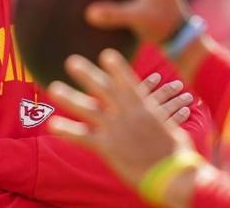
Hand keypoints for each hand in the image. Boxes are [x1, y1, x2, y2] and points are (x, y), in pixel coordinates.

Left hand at [46, 49, 196, 189]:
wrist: (174, 175)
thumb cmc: (178, 154)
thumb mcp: (171, 129)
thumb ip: (161, 118)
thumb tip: (167, 113)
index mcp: (145, 107)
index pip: (128, 82)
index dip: (117, 68)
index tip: (106, 54)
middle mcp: (128, 114)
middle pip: (104, 89)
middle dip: (87, 74)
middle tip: (71, 61)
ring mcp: (116, 129)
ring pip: (88, 109)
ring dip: (69, 98)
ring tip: (53, 87)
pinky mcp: (108, 148)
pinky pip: (83, 137)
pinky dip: (67, 130)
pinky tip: (52, 124)